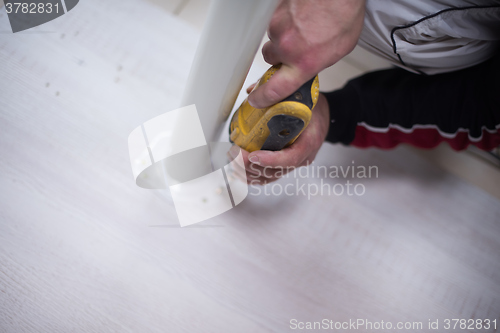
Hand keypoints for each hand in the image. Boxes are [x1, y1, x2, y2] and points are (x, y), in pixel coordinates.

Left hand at [229, 92, 329, 184]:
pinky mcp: (285, 166)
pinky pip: (269, 177)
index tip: (253, 156)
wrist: (325, 118)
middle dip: (251, 166)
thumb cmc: (314, 109)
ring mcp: (293, 163)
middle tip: (234, 154)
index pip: (290, 158)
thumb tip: (252, 92)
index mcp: (308, 141)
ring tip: (232, 161)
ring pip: (269, 176)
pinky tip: (239, 171)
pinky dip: (253, 176)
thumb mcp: (301, 98)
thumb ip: (278, 94)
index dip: (270, 160)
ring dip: (248, 173)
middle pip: (275, 170)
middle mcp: (302, 157)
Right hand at [248, 0, 364, 108]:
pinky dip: (286, 20)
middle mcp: (287, 48)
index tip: (257, 100)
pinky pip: (275, 21)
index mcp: (303, 63)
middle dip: (279, 56)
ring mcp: (278, 28)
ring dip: (284, 35)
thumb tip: (308, 66)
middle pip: (270, 59)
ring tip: (303, 26)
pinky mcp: (273, 13)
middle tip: (294, 48)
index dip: (262, 98)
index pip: (274, 90)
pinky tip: (300, 15)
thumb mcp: (339, 50)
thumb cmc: (343, 13)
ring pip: (273, 38)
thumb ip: (317, 63)